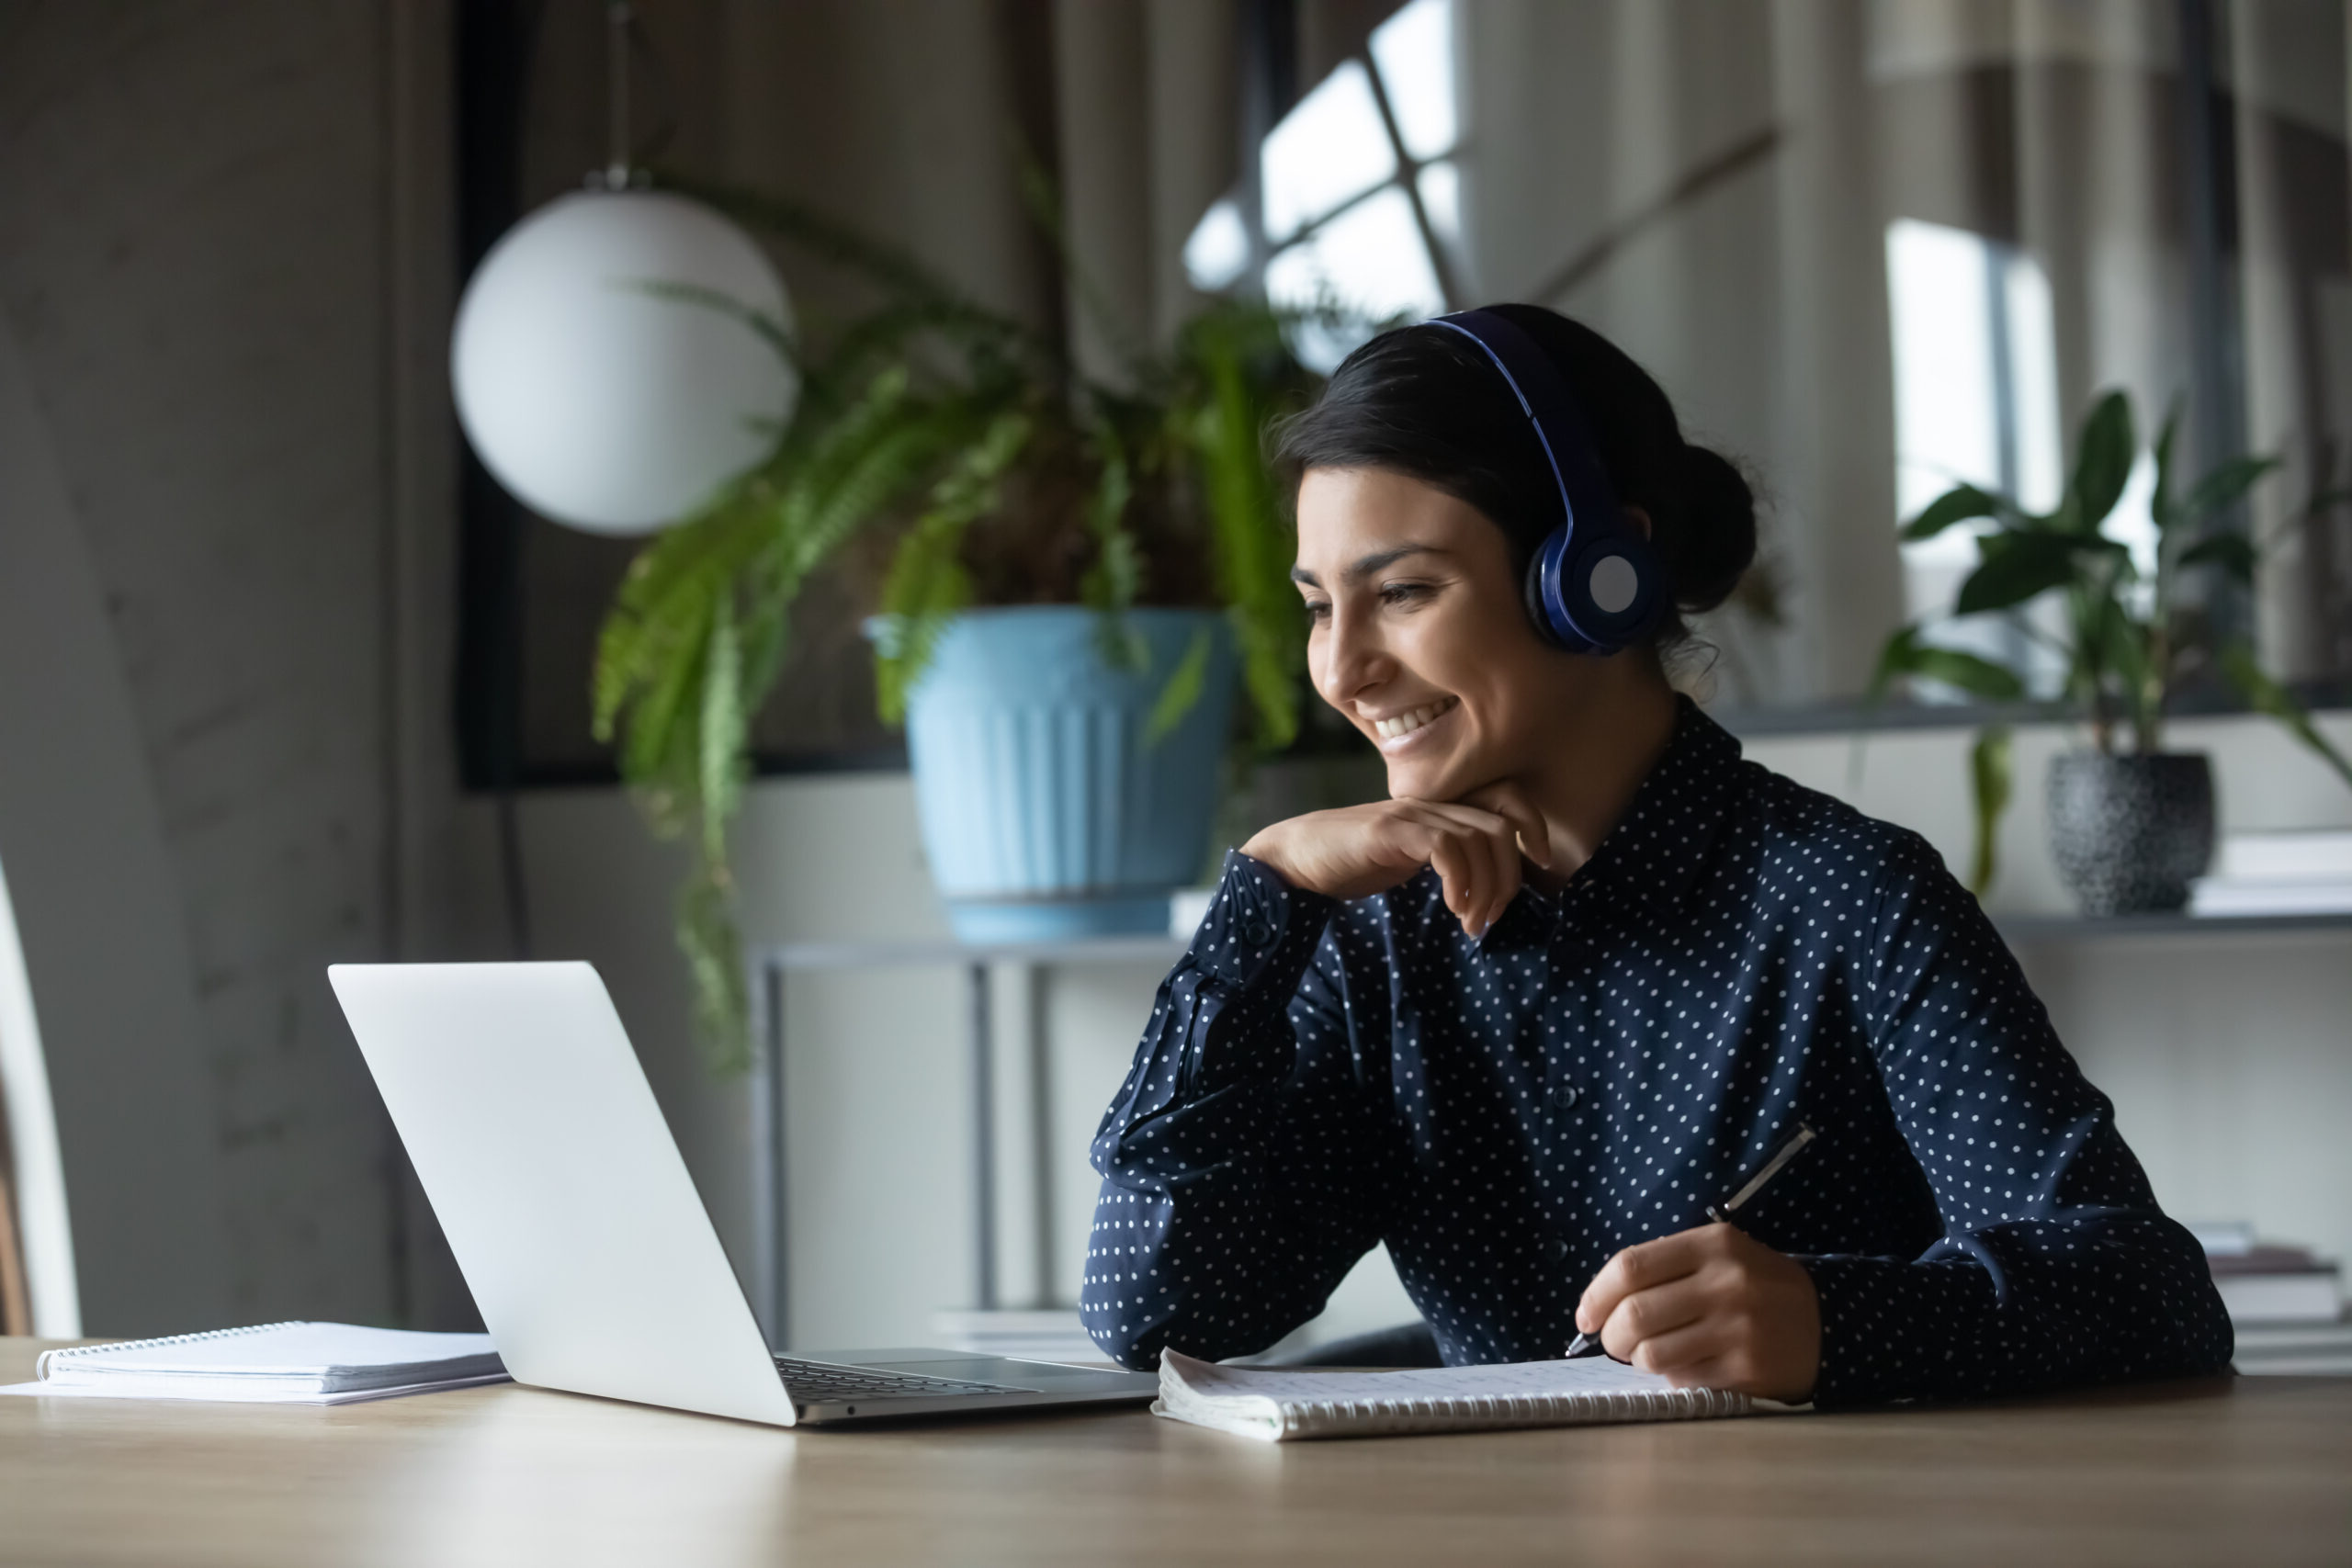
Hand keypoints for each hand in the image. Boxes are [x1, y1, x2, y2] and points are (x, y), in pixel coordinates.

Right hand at [1239, 785, 1549, 937]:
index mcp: (1439, 809)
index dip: (1533, 825)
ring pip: (1479, 839)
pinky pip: (1445, 846)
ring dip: (1485, 889)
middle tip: (1491, 917)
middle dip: (1509, 877)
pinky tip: (1453, 908)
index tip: (1540, 863)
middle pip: (1501, 826)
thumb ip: (1445, 860)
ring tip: (1471, 923)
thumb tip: (1486, 889)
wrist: (1296, 858)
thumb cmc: (1353, 864)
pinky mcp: (1390, 831)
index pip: (1505, 798)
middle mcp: (1430, 805)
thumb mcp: (1410, 859)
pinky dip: (1460, 880)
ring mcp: (1410, 814)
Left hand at [1575, 1223, 1820, 1401]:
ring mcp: (1739, 1328)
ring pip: (1652, 1354)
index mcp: (1712, 1244)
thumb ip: (1663, 1270)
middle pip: (1635, 1314)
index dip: (1595, 1295)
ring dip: (1638, 1360)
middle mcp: (1726, 1282)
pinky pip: (1682, 1380)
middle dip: (1611, 1336)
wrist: (1824, 1323)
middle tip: (1614, 1343)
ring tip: (1650, 1355)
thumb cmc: (1753, 1288)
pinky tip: (1689, 1366)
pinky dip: (1673, 1378)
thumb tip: (1598, 1307)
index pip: (1630, 1267)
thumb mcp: (1718, 1257)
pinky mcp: (1746, 1369)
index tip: (1585, 1316)